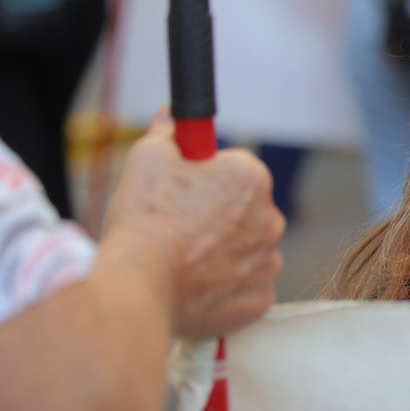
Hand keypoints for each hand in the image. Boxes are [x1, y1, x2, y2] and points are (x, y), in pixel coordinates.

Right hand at [102, 111, 284, 337]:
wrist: (139, 282)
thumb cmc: (144, 217)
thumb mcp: (148, 157)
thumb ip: (170, 130)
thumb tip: (174, 112)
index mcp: (252, 177)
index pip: (236, 171)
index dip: (206, 182)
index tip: (184, 196)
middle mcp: (271, 217)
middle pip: (246, 213)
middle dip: (219, 218)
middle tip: (180, 231)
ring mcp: (268, 261)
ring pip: (248, 251)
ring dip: (225, 254)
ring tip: (184, 262)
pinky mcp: (260, 298)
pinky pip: (247, 288)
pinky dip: (227, 289)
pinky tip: (198, 287)